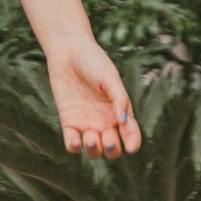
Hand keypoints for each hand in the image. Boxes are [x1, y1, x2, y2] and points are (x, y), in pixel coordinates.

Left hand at [45, 36, 141, 158]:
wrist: (67, 50)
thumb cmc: (92, 60)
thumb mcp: (109, 76)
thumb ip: (119, 97)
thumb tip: (125, 121)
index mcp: (119, 111)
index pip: (130, 133)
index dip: (133, 142)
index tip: (132, 147)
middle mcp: (104, 121)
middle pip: (112, 147)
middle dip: (113, 150)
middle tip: (109, 141)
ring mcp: (86, 123)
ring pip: (94, 149)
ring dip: (94, 150)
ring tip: (91, 138)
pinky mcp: (68, 122)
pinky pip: (72, 142)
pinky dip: (73, 146)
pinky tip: (74, 140)